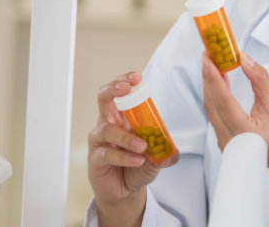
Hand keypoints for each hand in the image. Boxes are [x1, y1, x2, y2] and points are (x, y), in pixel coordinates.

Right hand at [88, 72, 179, 225]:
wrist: (125, 190)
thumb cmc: (137, 166)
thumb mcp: (156, 158)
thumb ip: (166, 152)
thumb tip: (173, 151)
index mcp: (122, 116)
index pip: (119, 91)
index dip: (125, 81)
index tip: (137, 77)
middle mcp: (107, 124)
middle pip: (103, 98)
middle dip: (113, 89)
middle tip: (126, 89)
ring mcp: (99, 141)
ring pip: (106, 129)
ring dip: (125, 136)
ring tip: (142, 146)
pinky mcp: (95, 159)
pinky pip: (106, 153)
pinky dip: (123, 156)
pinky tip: (137, 160)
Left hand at [202, 51, 268, 207]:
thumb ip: (259, 80)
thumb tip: (244, 59)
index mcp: (243, 133)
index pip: (222, 100)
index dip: (213, 77)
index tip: (208, 58)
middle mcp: (230, 141)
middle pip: (212, 104)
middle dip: (208, 78)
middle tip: (209, 56)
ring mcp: (226, 143)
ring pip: (212, 110)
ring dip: (211, 87)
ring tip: (213, 65)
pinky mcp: (226, 141)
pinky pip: (216, 116)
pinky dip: (216, 98)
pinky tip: (218, 83)